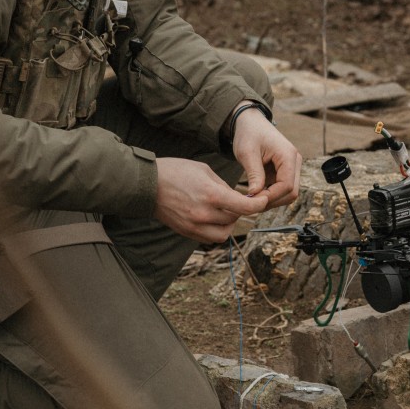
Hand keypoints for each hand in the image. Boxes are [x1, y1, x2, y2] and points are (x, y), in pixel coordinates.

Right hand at [154, 157, 268, 242]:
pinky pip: (210, 238)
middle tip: (237, 201)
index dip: (258, 205)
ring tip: (224, 211)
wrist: (146, 185)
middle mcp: (204, 214)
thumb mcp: (204, 171)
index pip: (244, 207)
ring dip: (228, 224)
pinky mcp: (187, 233)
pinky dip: (215, 230)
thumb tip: (237, 197)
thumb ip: (223, 186)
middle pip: (235, 220)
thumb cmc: (175, 172)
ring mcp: (194, 226)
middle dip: (240, 211)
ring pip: (224, 234)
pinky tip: (211, 217)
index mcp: (211, 195)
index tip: (263, 200)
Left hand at [231, 107, 300, 207]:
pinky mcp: (286, 171)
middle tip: (251, 203)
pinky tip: (256, 193)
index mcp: (288, 156)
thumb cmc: (249, 134)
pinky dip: (271, 194)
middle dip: (272, 201)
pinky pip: (283, 189)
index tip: (253, 199)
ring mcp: (292, 167)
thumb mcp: (247, 153)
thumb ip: (254, 174)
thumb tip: (255, 195)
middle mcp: (295, 162)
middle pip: (292, 192)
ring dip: (272, 199)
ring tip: (253, 198)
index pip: (287, 185)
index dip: (271, 196)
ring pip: (289, 193)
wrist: (251, 123)